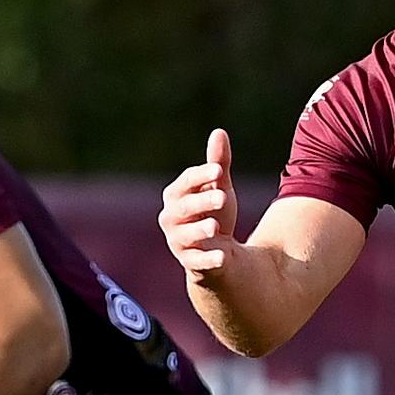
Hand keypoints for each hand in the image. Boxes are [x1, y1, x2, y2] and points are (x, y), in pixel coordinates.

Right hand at [159, 129, 240, 275]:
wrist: (216, 248)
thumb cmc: (214, 211)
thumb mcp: (219, 187)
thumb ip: (218, 163)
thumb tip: (219, 132)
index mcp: (177, 195)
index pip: (186, 182)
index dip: (201, 176)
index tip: (219, 171)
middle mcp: (172, 217)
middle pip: (184, 208)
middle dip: (202, 202)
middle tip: (223, 197)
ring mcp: (178, 241)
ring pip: (185, 235)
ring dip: (199, 231)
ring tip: (214, 227)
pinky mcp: (190, 262)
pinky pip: (196, 261)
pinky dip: (207, 260)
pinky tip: (221, 257)